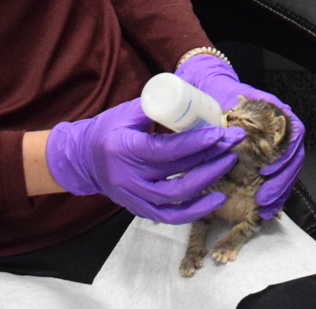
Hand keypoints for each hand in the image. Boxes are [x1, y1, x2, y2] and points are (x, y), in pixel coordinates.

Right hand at [44, 98, 242, 223]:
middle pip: (178, 175)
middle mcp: (129, 179)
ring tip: (229, 164)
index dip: (196, 143)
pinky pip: (170, 216)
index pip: (167, 150)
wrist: (82, 160)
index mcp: (125, 150)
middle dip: (211, 159)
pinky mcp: (139, 209)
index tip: (219, 133)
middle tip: (233, 144)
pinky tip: (216, 200)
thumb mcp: (128, 112)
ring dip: (207, 182)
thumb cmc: (107, 130)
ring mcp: (134, 198)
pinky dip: (195, 211)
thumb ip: (158, 108)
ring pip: (177, 199)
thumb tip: (194, 100)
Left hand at [175, 54, 308, 218]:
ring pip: (290, 169)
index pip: (295, 133)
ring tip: (265, 209)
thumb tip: (223, 145)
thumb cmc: (219, 94)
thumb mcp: (221, 104)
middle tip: (264, 200)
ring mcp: (277, 141)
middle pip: (294, 156)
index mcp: (276, 111)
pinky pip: (280, 174)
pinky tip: (266, 206)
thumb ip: (225, 123)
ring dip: (280, 191)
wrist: (213, 88)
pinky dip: (275, 191)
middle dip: (282, 182)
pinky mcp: (268, 154)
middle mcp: (282, 126)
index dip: (285, 155)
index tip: (268, 171)